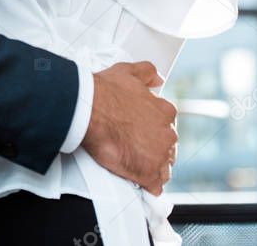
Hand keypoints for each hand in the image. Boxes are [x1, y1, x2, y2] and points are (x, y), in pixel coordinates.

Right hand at [81, 61, 177, 195]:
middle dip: (155, 148)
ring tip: (136, 164)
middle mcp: (167, 134)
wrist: (89, 111)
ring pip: (164, 167)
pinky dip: (149, 184)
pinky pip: (155, 185)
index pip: (167, 124)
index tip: (142, 130)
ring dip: (153, 167)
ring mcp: (158, 155)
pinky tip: (139, 180)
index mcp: (165, 111)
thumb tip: (158, 79)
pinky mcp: (147, 173)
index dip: (154, 128)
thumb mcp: (129, 71)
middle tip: (136, 147)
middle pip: (168, 147)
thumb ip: (148, 72)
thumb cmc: (105, 91)